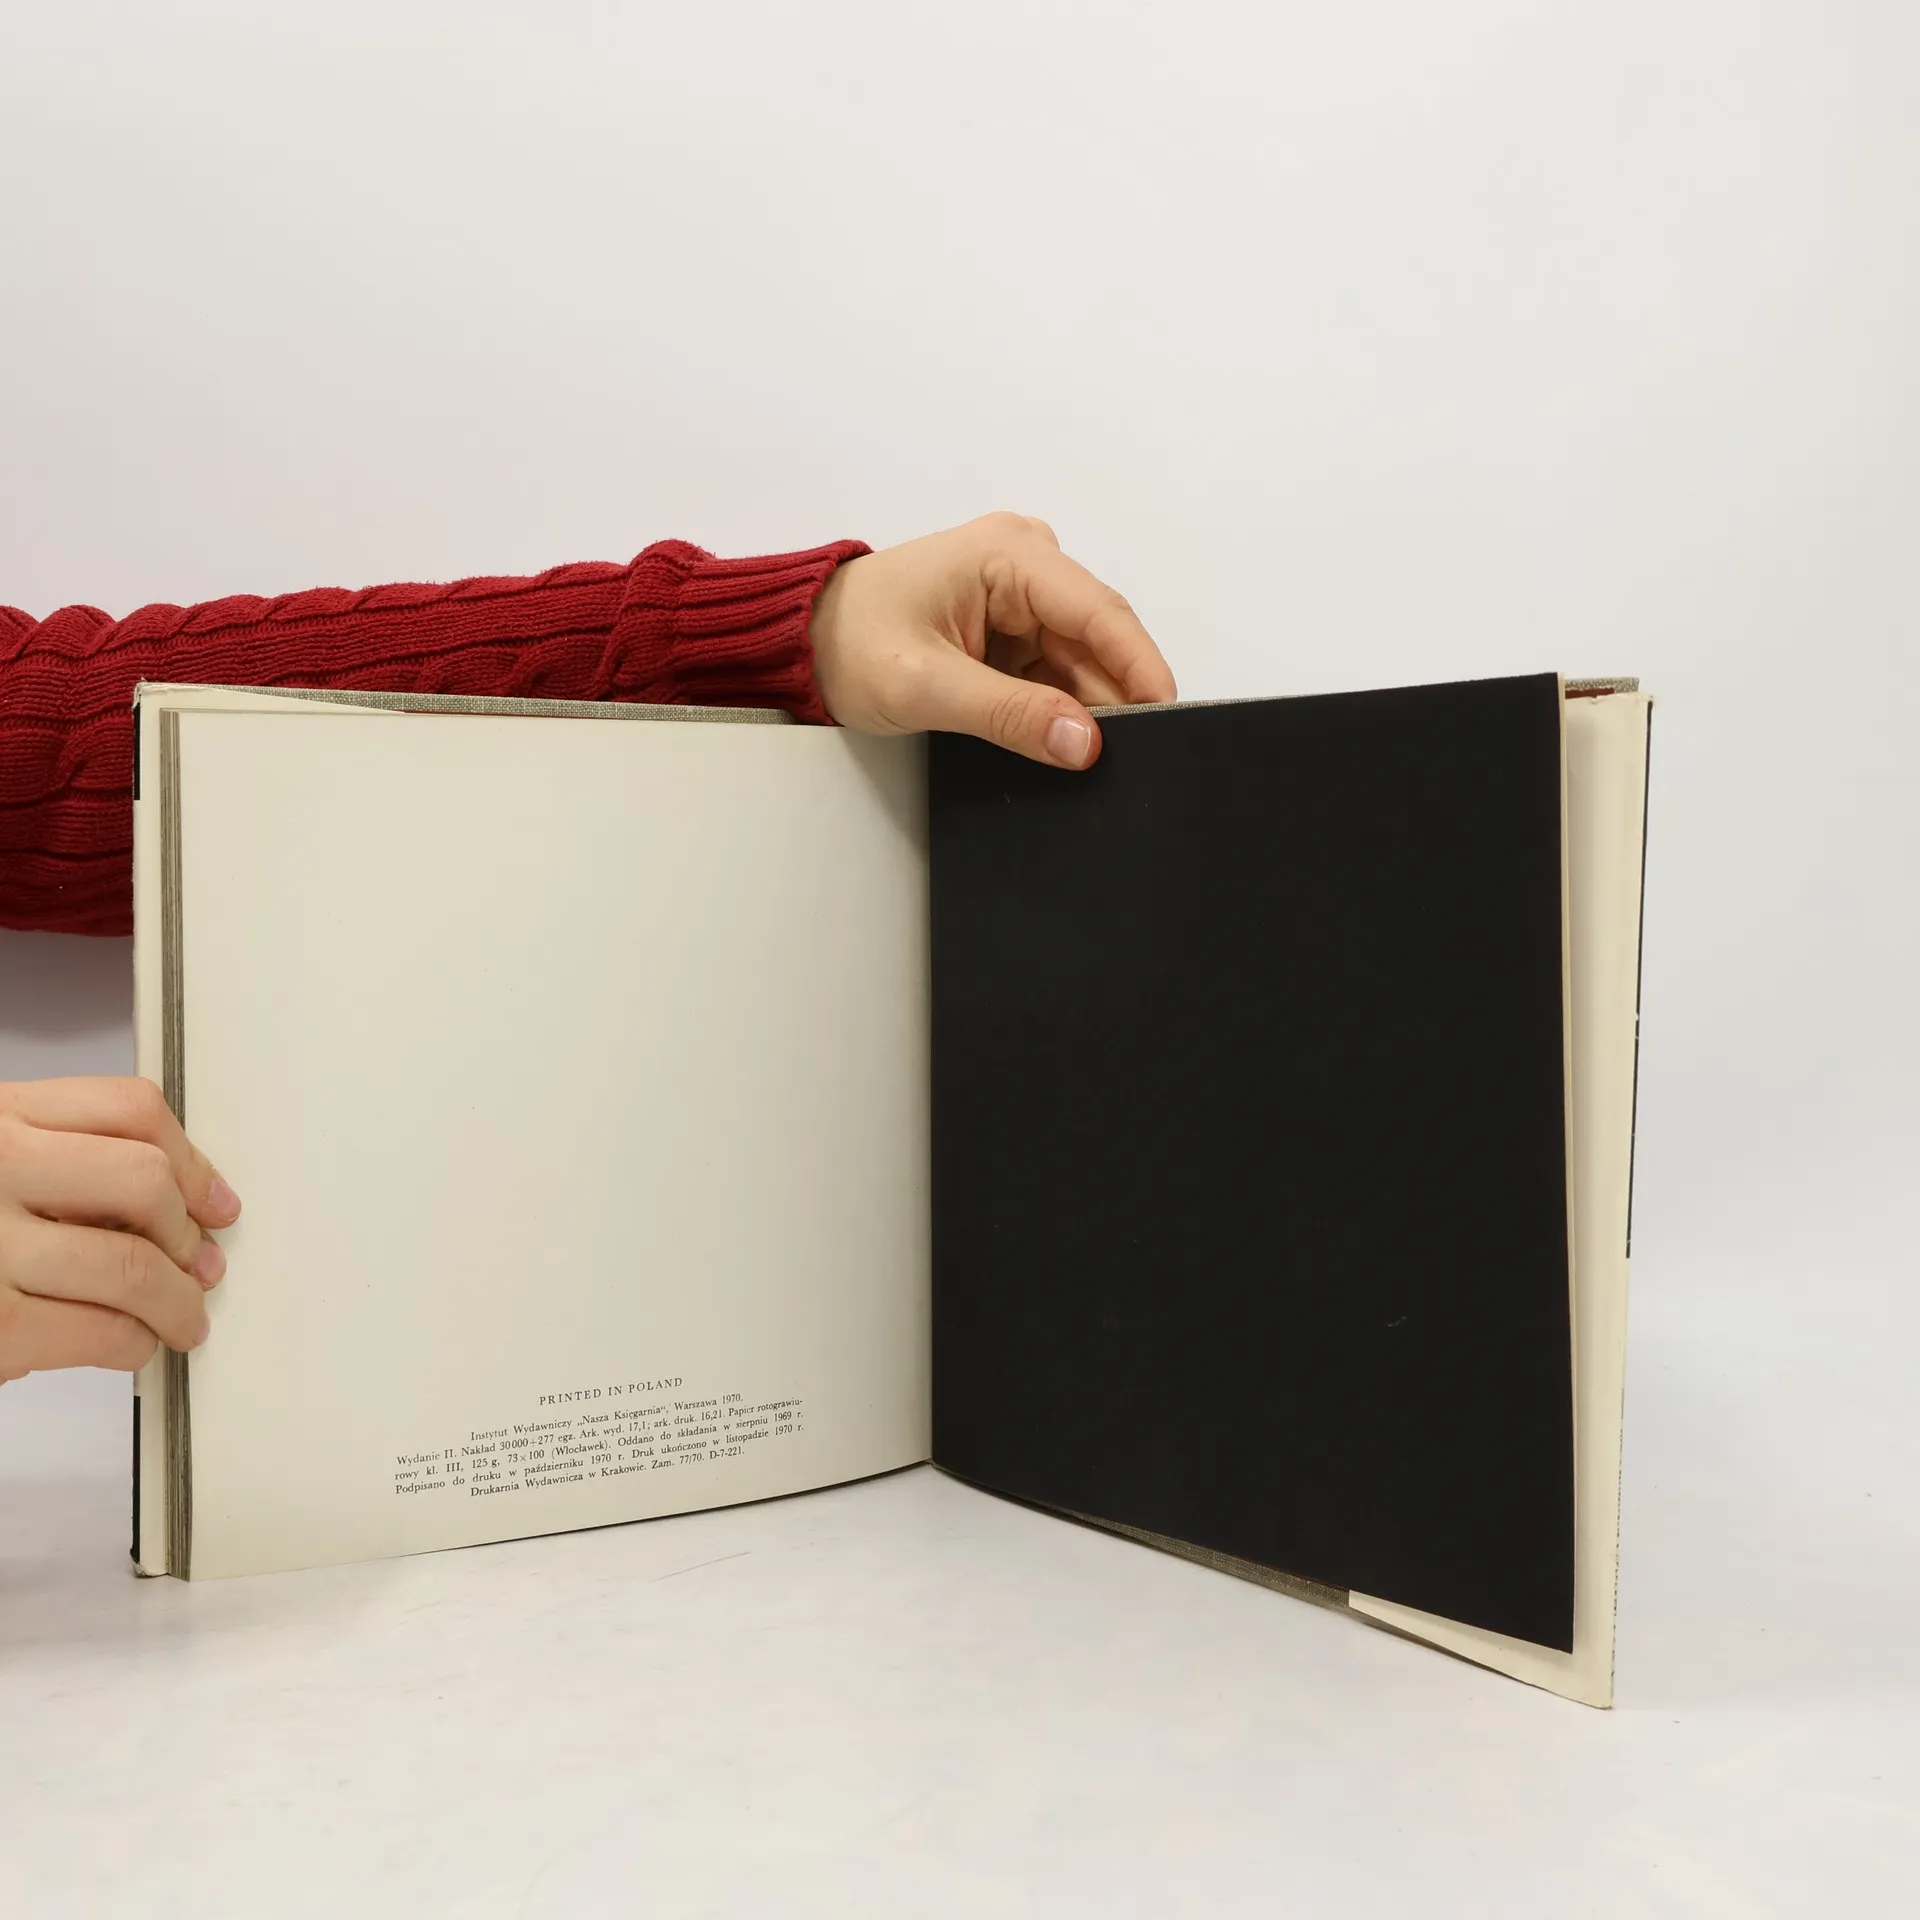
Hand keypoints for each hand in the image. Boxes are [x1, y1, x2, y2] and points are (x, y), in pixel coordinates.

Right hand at [0, 1078, 239, 1383]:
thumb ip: (60, 1166)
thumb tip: (180, 1207)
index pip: (128, 1108)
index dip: (191, 1160)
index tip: (214, 1199)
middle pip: (143, 1181)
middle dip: (188, 1233)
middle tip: (201, 1265)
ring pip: (133, 1265)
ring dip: (179, 1303)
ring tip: (183, 1319)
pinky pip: (101, 1332)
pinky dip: (134, 1344)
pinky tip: (129, 1344)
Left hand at [809, 512, 1177, 768]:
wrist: (800, 643)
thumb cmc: (846, 643)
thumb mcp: (925, 687)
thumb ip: (1008, 714)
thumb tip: (1082, 742)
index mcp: (1008, 555)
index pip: (1098, 611)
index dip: (1139, 667)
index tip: (1168, 718)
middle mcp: (1025, 564)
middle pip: (1098, 639)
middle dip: (1114, 697)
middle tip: (1129, 759)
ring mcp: (1021, 597)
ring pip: (1082, 662)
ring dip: (1085, 708)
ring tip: (1084, 756)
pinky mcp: (1012, 630)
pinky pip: (1056, 674)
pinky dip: (1059, 709)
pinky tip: (1060, 741)